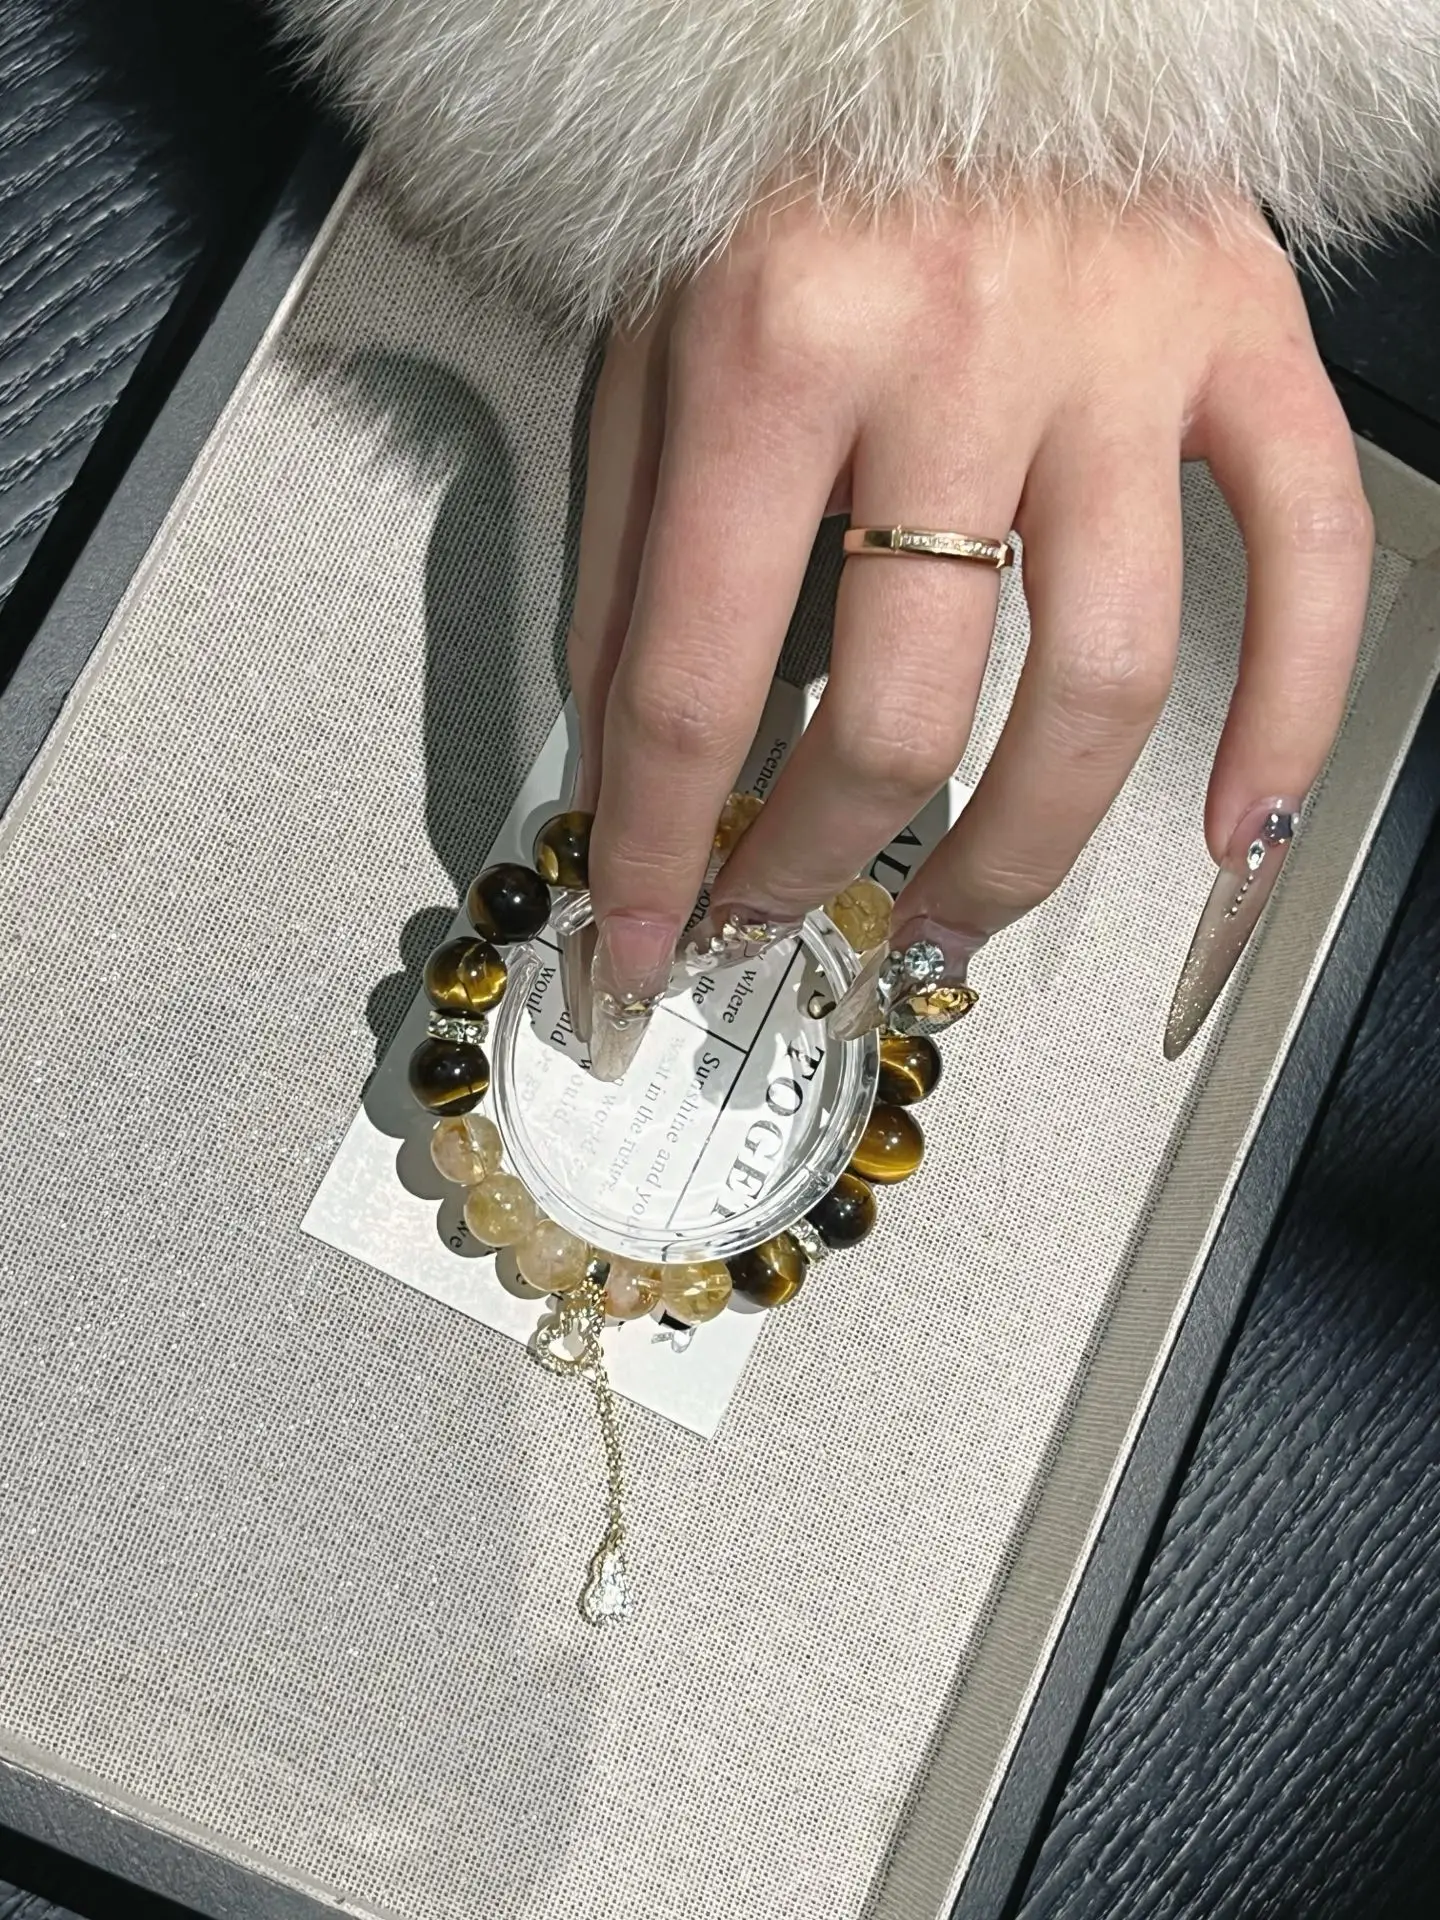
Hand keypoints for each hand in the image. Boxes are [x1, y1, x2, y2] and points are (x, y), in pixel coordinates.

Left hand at [567, 194, 1372, 1075]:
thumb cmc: (790, 148)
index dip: (661, 844)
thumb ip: (629, 548)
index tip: (646, 934)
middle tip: (786, 919)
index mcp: (779, 342)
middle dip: (821, 865)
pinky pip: (1306, 553)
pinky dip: (1289, 712)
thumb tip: (626, 758)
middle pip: (902, 714)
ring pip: (1102, 684)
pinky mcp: (1240, 336)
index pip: (698, 677)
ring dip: (1019, 852)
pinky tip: (1232, 824)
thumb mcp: (651, 332)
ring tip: (951, 923)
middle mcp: (958, 350)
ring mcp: (1120, 354)